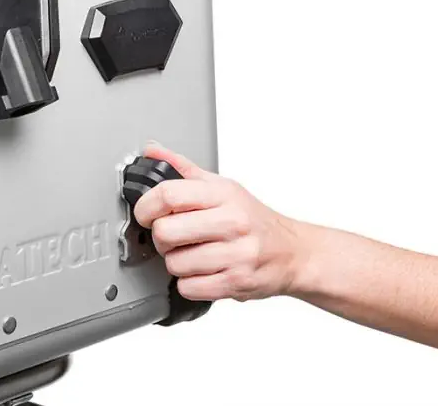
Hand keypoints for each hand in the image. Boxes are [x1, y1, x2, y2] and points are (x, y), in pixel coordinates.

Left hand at [134, 142, 305, 301]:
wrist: (292, 252)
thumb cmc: (253, 220)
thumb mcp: (222, 187)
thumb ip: (184, 170)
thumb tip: (152, 151)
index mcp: (223, 194)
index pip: (169, 195)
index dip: (146, 206)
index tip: (145, 213)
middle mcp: (232, 222)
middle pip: (165, 232)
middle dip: (161, 237)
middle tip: (173, 237)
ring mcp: (236, 254)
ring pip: (174, 263)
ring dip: (176, 262)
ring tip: (192, 255)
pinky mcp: (236, 282)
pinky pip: (188, 287)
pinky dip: (189, 283)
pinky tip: (202, 272)